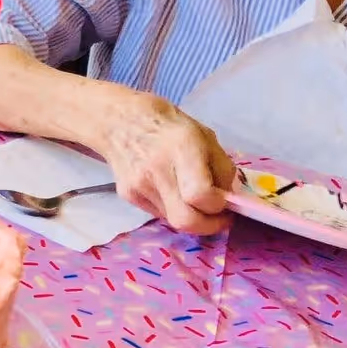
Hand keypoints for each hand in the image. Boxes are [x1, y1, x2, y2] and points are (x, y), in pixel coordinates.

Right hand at [85, 87, 233, 233]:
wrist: (119, 121)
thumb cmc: (169, 125)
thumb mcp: (206, 137)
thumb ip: (221, 169)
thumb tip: (227, 198)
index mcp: (182, 151)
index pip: (201, 196)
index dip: (219, 207)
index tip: (227, 205)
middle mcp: (157, 171)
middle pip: (184, 221)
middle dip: (207, 226)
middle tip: (217, 218)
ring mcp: (138, 186)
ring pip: (172, 219)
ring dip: (189, 214)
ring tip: (191, 197)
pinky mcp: (127, 195)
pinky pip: (158, 212)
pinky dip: (171, 207)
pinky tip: (169, 189)